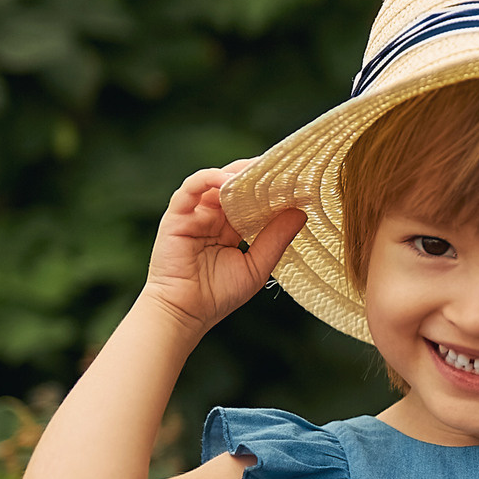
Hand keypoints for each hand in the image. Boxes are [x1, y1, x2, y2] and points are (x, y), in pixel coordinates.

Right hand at [143, 161, 306, 333]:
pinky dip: (209, 178)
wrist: (185, 312)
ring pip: (216, 181)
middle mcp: (213, 216)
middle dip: (258, 173)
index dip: (272, 188)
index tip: (297, 180)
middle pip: (236, 184)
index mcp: (231, 227)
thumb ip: (276, 239)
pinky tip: (228, 180)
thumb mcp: (257, 265)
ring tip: (260, 170)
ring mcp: (194, 213)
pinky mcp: (177, 214)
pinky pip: (191, 187)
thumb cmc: (218, 295)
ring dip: (238, 173)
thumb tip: (301, 212)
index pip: (253, 199)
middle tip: (283, 166)